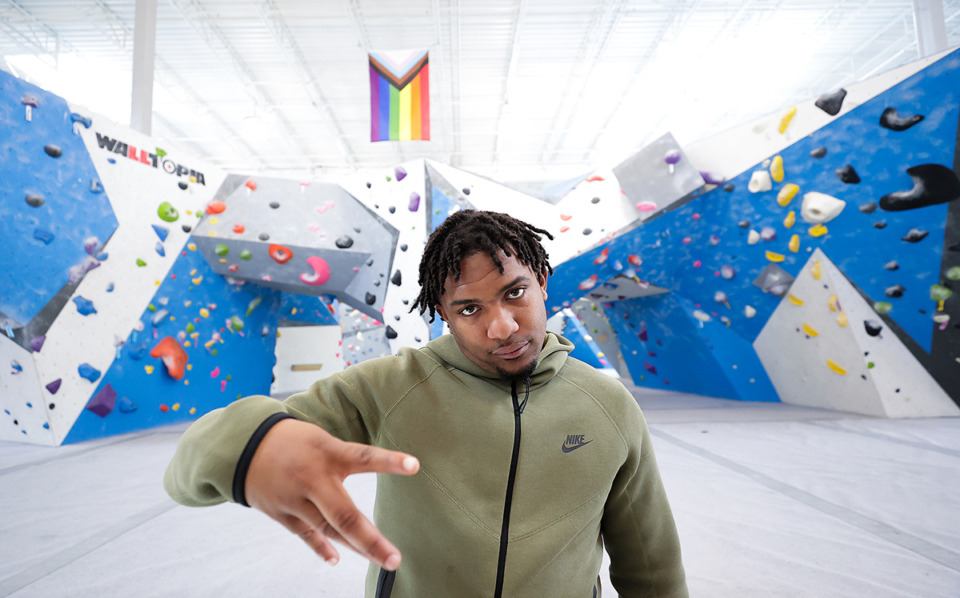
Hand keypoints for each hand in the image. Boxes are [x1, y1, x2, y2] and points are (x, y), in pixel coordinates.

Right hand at [244, 418, 419, 569]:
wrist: (244, 447)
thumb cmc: (293, 442)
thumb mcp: (322, 440)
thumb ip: (345, 460)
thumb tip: (374, 473)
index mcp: (327, 453)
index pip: (363, 456)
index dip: (389, 461)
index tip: (414, 465)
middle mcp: (312, 478)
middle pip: (345, 515)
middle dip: (371, 541)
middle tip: (394, 558)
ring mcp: (295, 499)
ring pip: (329, 530)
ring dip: (356, 548)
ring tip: (381, 560)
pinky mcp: (281, 513)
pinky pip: (306, 535)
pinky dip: (321, 548)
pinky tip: (336, 559)